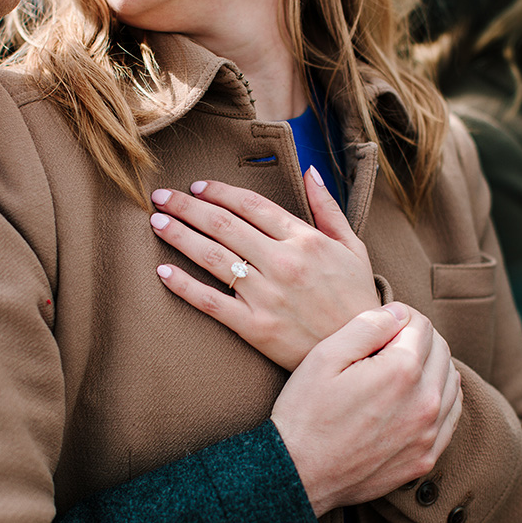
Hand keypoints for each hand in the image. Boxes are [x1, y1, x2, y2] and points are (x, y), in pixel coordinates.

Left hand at [149, 167, 379, 370]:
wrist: (364, 352)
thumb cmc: (356, 298)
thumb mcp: (353, 247)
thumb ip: (328, 208)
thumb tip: (309, 170)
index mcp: (305, 240)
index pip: (251, 205)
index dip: (219, 192)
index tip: (195, 186)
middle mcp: (284, 263)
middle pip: (224, 225)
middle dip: (187, 206)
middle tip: (160, 197)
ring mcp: (268, 296)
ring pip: (213, 257)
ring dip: (180, 235)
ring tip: (157, 222)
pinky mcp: (257, 328)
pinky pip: (213, 302)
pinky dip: (185, 286)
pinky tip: (163, 272)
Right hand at [270, 303, 462, 516]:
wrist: (299, 473)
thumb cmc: (305, 412)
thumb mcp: (325, 356)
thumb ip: (367, 326)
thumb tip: (398, 312)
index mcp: (402, 371)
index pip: (422, 326)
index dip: (400, 317)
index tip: (381, 324)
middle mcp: (425, 402)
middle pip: (442, 351)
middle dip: (418, 339)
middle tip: (387, 343)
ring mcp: (428, 433)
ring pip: (451, 382)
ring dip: (432, 367)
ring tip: (399, 367)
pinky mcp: (425, 457)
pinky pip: (450, 416)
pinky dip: (440, 398)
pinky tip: (416, 396)